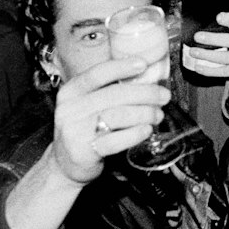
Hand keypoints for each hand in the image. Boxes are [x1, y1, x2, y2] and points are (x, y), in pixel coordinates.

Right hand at [50, 57, 171, 183]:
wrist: (65, 164)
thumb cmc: (84, 129)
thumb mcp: (87, 105)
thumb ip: (109, 90)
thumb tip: (145, 75)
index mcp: (71, 91)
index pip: (97, 73)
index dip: (122, 67)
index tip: (144, 64)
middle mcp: (70, 109)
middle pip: (114, 94)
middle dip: (145, 93)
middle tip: (163, 96)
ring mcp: (75, 131)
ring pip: (117, 115)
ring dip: (144, 113)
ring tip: (158, 115)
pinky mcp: (84, 152)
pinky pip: (115, 140)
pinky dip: (135, 133)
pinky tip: (147, 130)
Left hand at [184, 12, 228, 80]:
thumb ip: (224, 29)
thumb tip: (201, 28)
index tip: (218, 17)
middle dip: (212, 39)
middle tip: (197, 36)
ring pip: (225, 57)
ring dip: (207, 55)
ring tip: (193, 52)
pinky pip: (222, 71)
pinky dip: (208, 70)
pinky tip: (198, 67)